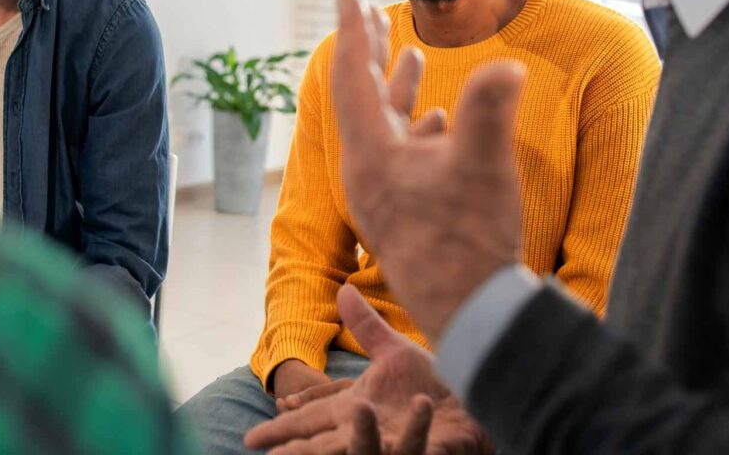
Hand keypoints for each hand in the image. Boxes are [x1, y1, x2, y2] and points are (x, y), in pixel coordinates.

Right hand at [246, 285, 489, 453]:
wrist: (475, 401)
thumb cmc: (432, 384)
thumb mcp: (394, 352)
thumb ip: (366, 326)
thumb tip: (342, 290)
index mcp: (357, 409)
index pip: (312, 419)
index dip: (285, 428)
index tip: (252, 438)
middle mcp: (373, 432)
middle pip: (328, 446)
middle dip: (301, 453)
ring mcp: (400, 446)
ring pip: (371, 450)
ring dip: (363, 436)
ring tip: (359, 412)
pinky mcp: (431, 451)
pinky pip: (423, 447)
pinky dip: (420, 430)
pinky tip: (422, 407)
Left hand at [330, 0, 525, 340]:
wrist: (471, 316)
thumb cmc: (469, 244)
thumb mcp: (482, 169)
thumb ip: (489, 111)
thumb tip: (507, 66)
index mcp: (371, 155)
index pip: (354, 79)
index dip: (354, 33)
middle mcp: (368, 171)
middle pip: (362, 98)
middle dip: (369, 53)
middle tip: (369, 14)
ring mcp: (384, 193)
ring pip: (383, 126)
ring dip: (395, 88)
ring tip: (406, 54)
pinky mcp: (404, 211)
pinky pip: (402, 154)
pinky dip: (416, 127)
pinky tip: (437, 120)